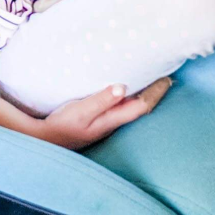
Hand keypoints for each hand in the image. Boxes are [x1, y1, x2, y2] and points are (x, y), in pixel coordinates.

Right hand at [39, 79, 171, 148]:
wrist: (47, 138)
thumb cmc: (63, 124)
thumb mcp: (81, 110)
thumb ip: (101, 100)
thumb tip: (123, 87)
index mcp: (113, 119)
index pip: (142, 106)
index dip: (156, 92)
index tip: (167, 78)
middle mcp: (114, 120)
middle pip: (141, 106)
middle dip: (155, 92)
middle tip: (167, 76)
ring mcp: (107, 120)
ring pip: (132, 105)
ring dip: (144, 92)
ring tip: (153, 77)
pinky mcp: (100, 117)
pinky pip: (122, 104)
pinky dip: (130, 93)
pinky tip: (128, 86)